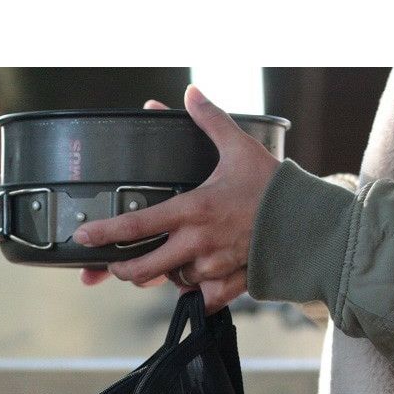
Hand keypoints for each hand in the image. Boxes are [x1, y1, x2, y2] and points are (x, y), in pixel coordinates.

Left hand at [76, 85, 279, 312]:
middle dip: (125, 271)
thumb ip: (209, 121)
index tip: (83, 236)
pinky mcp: (233, 284)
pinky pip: (204, 299)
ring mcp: (214, 266)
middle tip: (118, 266)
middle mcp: (198, 242)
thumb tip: (190, 93)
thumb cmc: (274, 187)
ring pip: (174, 281)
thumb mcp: (239, 148)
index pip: (138, 224)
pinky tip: (197, 283)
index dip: (105, 232)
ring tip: (170, 263)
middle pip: (145, 268)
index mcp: (193, 209)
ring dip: (167, 276)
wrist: (311, 224)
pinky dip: (197, 294)